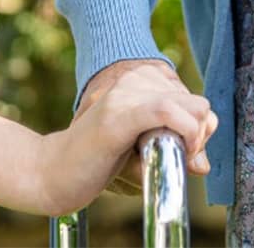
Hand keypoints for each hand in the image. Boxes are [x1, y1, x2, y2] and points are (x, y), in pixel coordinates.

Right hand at [32, 62, 215, 216]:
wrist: (50, 171)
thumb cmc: (94, 161)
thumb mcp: (139, 148)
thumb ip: (170, 146)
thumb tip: (203, 163)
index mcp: (135, 85)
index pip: (191, 97)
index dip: (201, 126)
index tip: (190, 149)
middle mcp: (130, 83)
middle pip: (195, 101)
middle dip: (199, 133)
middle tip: (181, 156)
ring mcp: (123, 98)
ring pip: (185, 104)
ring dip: (192, 136)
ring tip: (174, 157)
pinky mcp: (117, 117)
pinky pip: (164, 110)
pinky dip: (183, 129)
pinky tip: (178, 149)